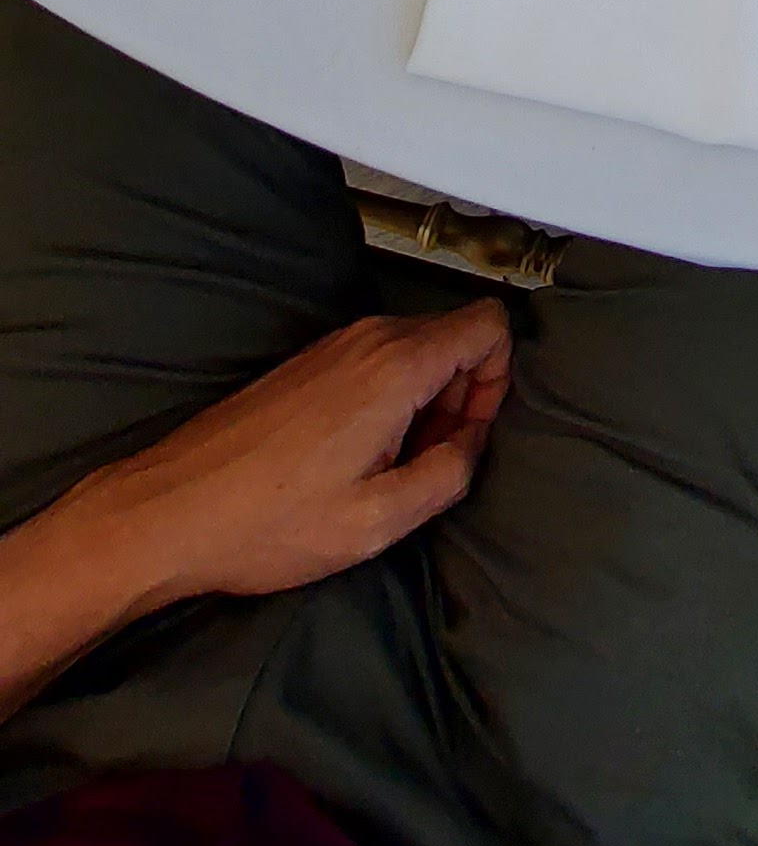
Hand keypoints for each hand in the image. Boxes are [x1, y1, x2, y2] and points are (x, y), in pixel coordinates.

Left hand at [88, 299, 512, 604]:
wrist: (171, 511)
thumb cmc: (266, 520)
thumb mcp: (378, 520)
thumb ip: (450, 475)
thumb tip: (471, 447)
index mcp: (394, 366)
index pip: (489, 324)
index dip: (498, 382)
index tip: (469, 436)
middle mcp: (365, 340)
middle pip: (455, 338)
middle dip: (461, 399)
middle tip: (429, 464)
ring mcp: (331, 347)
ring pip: (416, 352)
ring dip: (423, 406)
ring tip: (386, 470)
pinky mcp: (306, 365)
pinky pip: (376, 364)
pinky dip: (386, 404)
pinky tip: (352, 462)